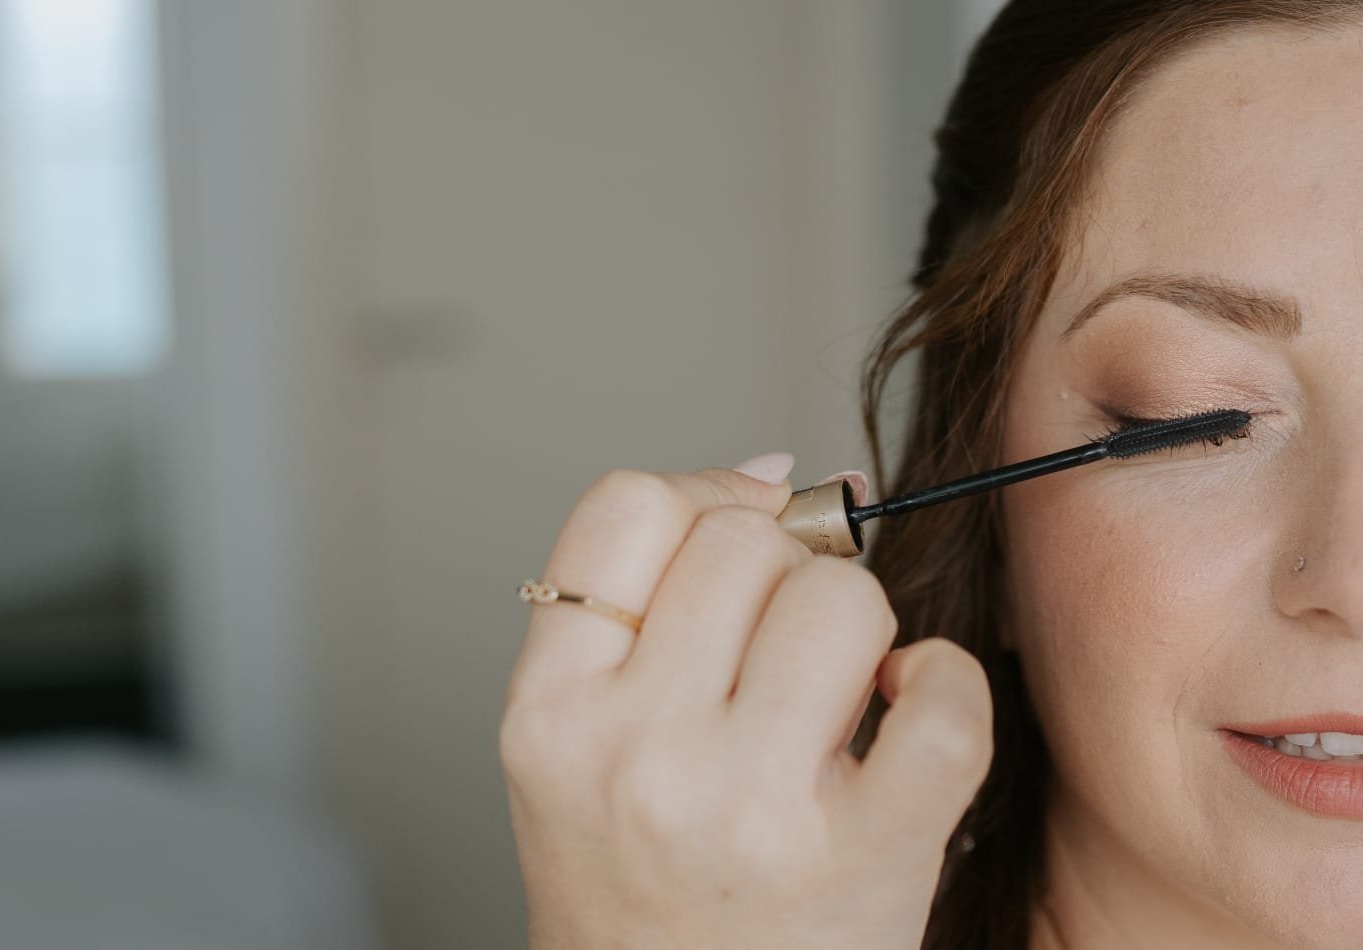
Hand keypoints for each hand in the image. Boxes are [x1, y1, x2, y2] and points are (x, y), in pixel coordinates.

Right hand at [500, 455, 992, 948]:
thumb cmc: (638, 894)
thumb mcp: (581, 747)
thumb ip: (644, 609)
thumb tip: (777, 474)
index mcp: (551, 715)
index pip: (626, 507)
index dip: (702, 492)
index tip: (745, 524)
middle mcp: (635, 753)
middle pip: (744, 542)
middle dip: (785, 569)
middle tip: (784, 641)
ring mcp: (745, 807)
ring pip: (841, 597)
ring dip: (859, 627)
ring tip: (837, 692)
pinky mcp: (859, 859)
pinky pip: (939, 700)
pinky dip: (946, 686)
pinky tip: (908, 710)